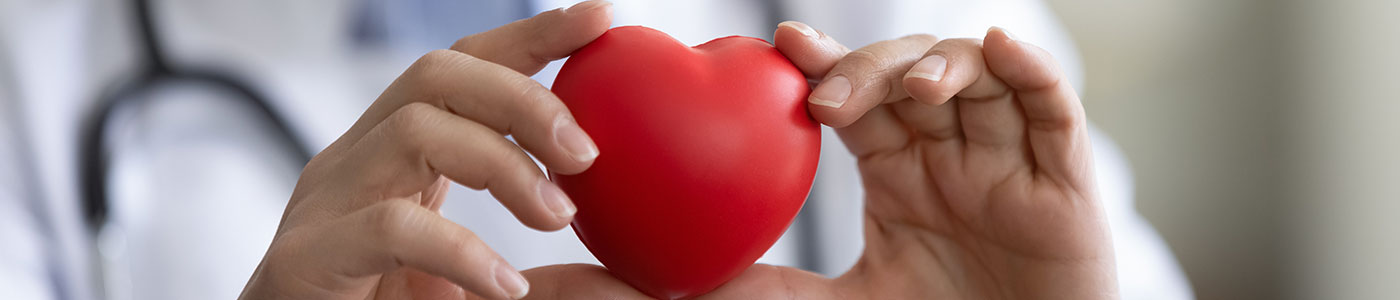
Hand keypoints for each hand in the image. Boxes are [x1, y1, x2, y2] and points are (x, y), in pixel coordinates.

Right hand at [237, 2, 628, 298]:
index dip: (530, 37)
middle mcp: (356, 163)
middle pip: (437, 75)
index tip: (598, 21)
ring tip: (556, 216)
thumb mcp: (475, 281)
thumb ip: (543, 273)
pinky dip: (463, 251)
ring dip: (503, 164)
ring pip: (415, 129)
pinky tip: (505, 283)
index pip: (464, 68)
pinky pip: (391, 225)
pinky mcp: (307, 257)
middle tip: (585, 153)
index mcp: (396, 156)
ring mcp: (325, 203)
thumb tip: (623, 267)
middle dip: (522, 97)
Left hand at [512, 22, 1118, 299]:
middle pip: (907, 73)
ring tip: (913, 90)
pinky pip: (1050, 105)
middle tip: (828, 94)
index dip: (822, 63)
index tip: (776, 45)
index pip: (854, 97)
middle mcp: (947, 150)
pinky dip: (1028, 69)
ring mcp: (1006, 157)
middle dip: (871, 68)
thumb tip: (579, 283)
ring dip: (941, 65)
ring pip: (975, 75)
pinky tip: (997, 46)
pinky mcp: (1064, 175)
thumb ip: (730, 290)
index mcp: (896, 169)